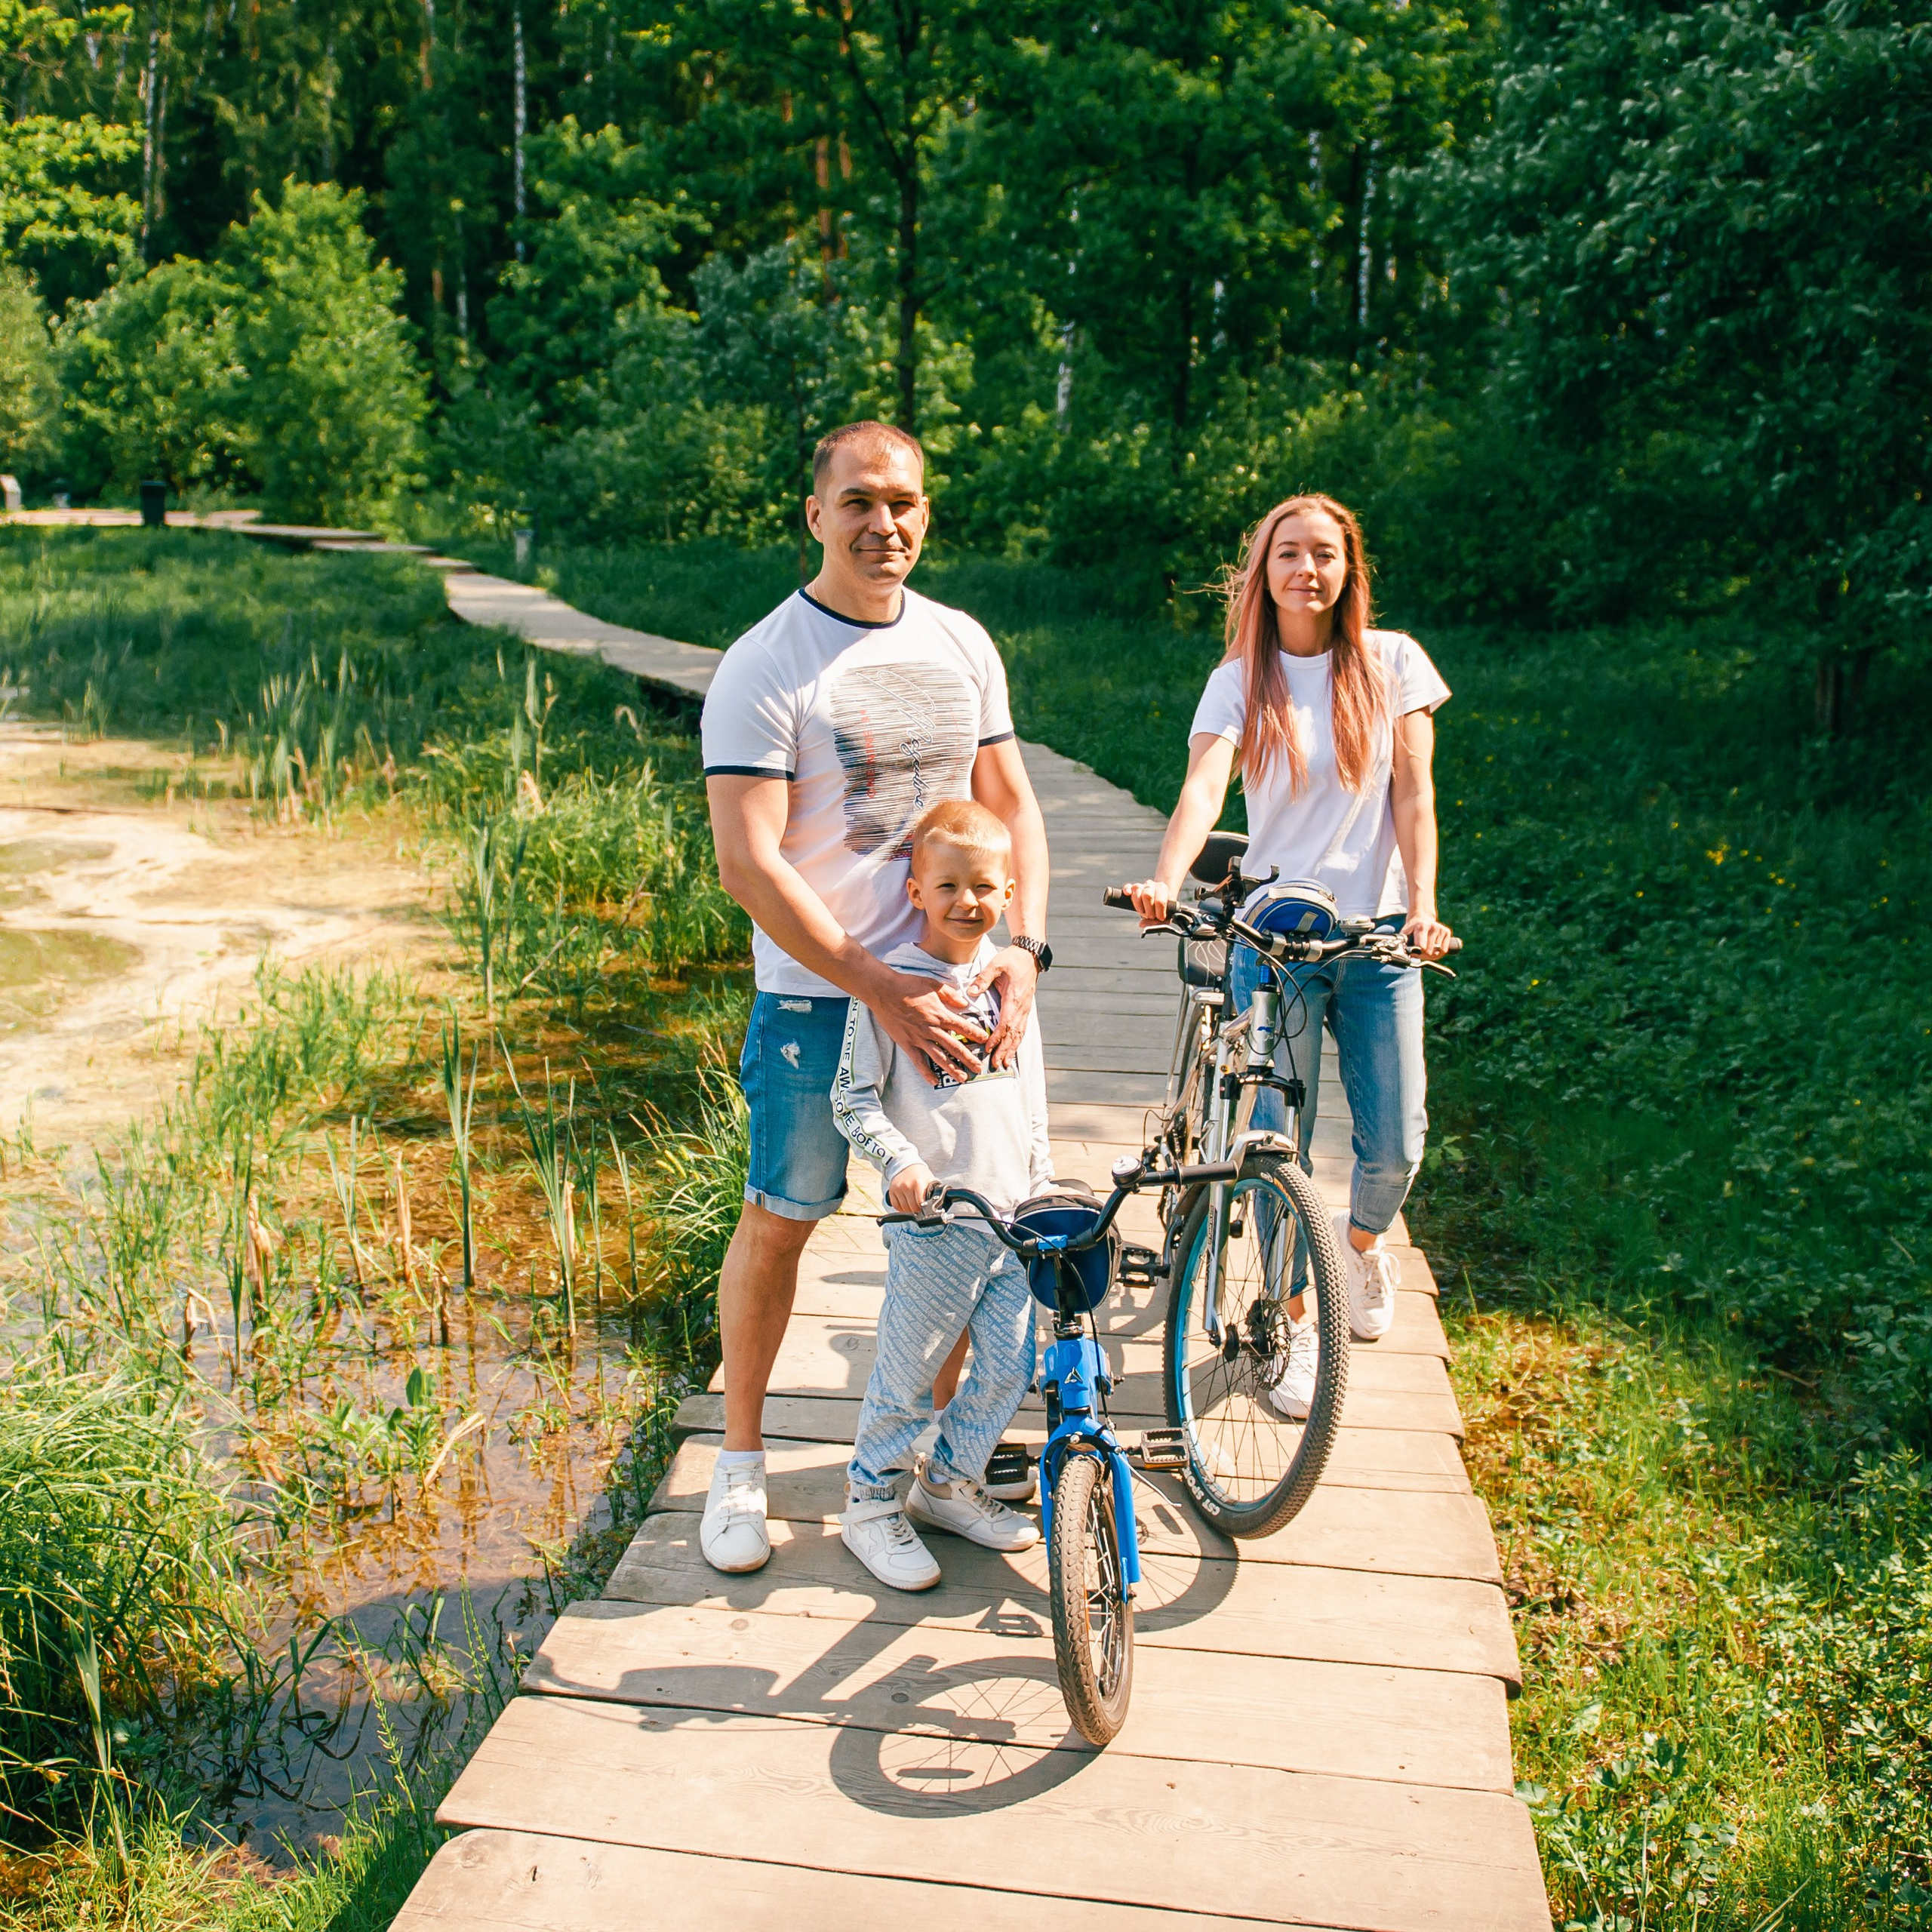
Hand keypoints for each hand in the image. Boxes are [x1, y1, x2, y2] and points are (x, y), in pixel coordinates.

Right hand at [870, 966, 986, 1085]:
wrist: (883, 990)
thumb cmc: (908, 985)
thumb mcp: (933, 984)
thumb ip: (950, 994)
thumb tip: (964, 1003)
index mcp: (940, 1014)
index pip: (963, 1027)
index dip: (975, 1034)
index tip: (985, 1040)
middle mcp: (932, 1029)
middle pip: (954, 1046)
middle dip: (968, 1058)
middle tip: (978, 1068)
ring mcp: (919, 1038)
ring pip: (939, 1057)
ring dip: (952, 1068)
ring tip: (962, 1078)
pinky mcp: (906, 1044)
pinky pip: (918, 1061)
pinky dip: (926, 1073)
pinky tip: (934, 1082)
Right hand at [887, 1163, 938, 1214]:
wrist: (906, 1165)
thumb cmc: (919, 1173)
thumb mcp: (929, 1179)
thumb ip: (933, 1191)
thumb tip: (938, 1202)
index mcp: (918, 1183)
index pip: (920, 1203)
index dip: (923, 1208)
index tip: (924, 1207)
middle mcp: (906, 1185)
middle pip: (912, 1207)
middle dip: (917, 1209)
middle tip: (919, 1206)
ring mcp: (898, 1188)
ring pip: (904, 1208)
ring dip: (909, 1209)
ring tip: (913, 1204)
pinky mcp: (891, 1191)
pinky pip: (896, 1206)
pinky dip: (901, 1208)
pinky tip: (906, 1203)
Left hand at [973, 944, 1038, 1069]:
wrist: (1030, 955)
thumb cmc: (1012, 959)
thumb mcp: (995, 965)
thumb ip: (983, 979)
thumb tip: (970, 992)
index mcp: (1013, 998)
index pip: (1006, 1023)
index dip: (997, 1037)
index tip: (988, 1048)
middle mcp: (1021, 1007)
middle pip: (1013, 1033)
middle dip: (1004, 1049)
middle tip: (996, 1064)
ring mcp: (1025, 1009)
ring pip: (1019, 1033)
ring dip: (1012, 1049)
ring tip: (1004, 1063)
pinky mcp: (1025, 1008)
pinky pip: (1022, 1028)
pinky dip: (1017, 1041)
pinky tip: (1012, 1050)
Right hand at [1126, 879, 1174, 927]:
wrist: (1159, 900)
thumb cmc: (1163, 909)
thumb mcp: (1165, 917)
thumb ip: (1157, 923)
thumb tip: (1141, 924)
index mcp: (1163, 889)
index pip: (1160, 901)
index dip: (1159, 912)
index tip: (1160, 918)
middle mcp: (1152, 885)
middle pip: (1147, 895)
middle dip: (1148, 909)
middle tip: (1151, 916)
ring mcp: (1141, 886)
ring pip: (1137, 889)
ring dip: (1138, 904)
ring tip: (1142, 912)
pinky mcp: (1132, 888)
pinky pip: (1128, 886)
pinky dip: (1127, 889)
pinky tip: (1128, 894)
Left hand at [1401, 906, 1454, 959]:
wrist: (1422, 916)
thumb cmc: (1412, 928)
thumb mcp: (1405, 932)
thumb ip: (1403, 942)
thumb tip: (1402, 953)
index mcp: (1421, 927)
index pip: (1421, 947)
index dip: (1417, 953)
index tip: (1414, 952)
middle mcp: (1432, 927)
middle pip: (1429, 951)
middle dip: (1424, 955)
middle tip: (1420, 951)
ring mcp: (1440, 929)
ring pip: (1437, 951)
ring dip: (1431, 954)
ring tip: (1426, 949)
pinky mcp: (1447, 931)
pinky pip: (1444, 949)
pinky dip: (1439, 952)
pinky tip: (1434, 948)